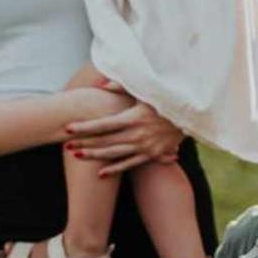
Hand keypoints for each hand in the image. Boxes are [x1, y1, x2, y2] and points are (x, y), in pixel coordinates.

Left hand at [65, 96, 183, 175]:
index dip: (85, 127)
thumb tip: (99, 84)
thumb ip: (120, 86)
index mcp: (133, 117)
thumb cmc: (164, 98)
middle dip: (84, 143)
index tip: (68, 129)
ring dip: (95, 156)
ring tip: (77, 156)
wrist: (191, 115)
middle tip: (66, 146)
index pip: (103, 124)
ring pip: (115, 154)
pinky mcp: (152, 154)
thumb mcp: (144, 90)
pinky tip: (101, 173)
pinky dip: (115, 169)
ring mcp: (145, 146)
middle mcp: (137, 133)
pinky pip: (131, 164)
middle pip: (105, 141)